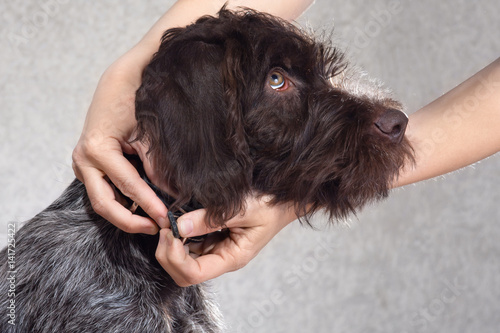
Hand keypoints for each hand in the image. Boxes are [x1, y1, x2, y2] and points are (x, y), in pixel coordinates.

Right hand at [72, 68, 167, 233]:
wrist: (120, 83)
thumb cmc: (135, 103)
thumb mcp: (150, 136)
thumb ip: (158, 167)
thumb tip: (174, 195)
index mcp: (97, 150)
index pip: (127, 186)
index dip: (149, 204)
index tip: (166, 218)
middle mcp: (83, 160)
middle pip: (105, 205)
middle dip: (131, 221)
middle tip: (157, 228)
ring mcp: (83, 164)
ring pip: (102, 201)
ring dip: (126, 214)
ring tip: (152, 221)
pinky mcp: (89, 166)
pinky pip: (104, 191)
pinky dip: (122, 202)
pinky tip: (142, 208)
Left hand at [155, 195, 296, 285]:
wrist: (283, 202)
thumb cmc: (269, 206)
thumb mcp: (242, 209)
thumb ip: (211, 218)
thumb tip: (179, 225)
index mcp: (231, 259)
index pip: (194, 273)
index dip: (175, 257)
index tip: (170, 232)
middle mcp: (222, 259)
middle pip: (184, 273)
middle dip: (167, 254)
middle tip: (163, 228)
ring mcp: (217, 250)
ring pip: (183, 261)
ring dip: (170, 246)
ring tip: (168, 223)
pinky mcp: (214, 240)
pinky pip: (189, 246)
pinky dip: (178, 237)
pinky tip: (177, 221)